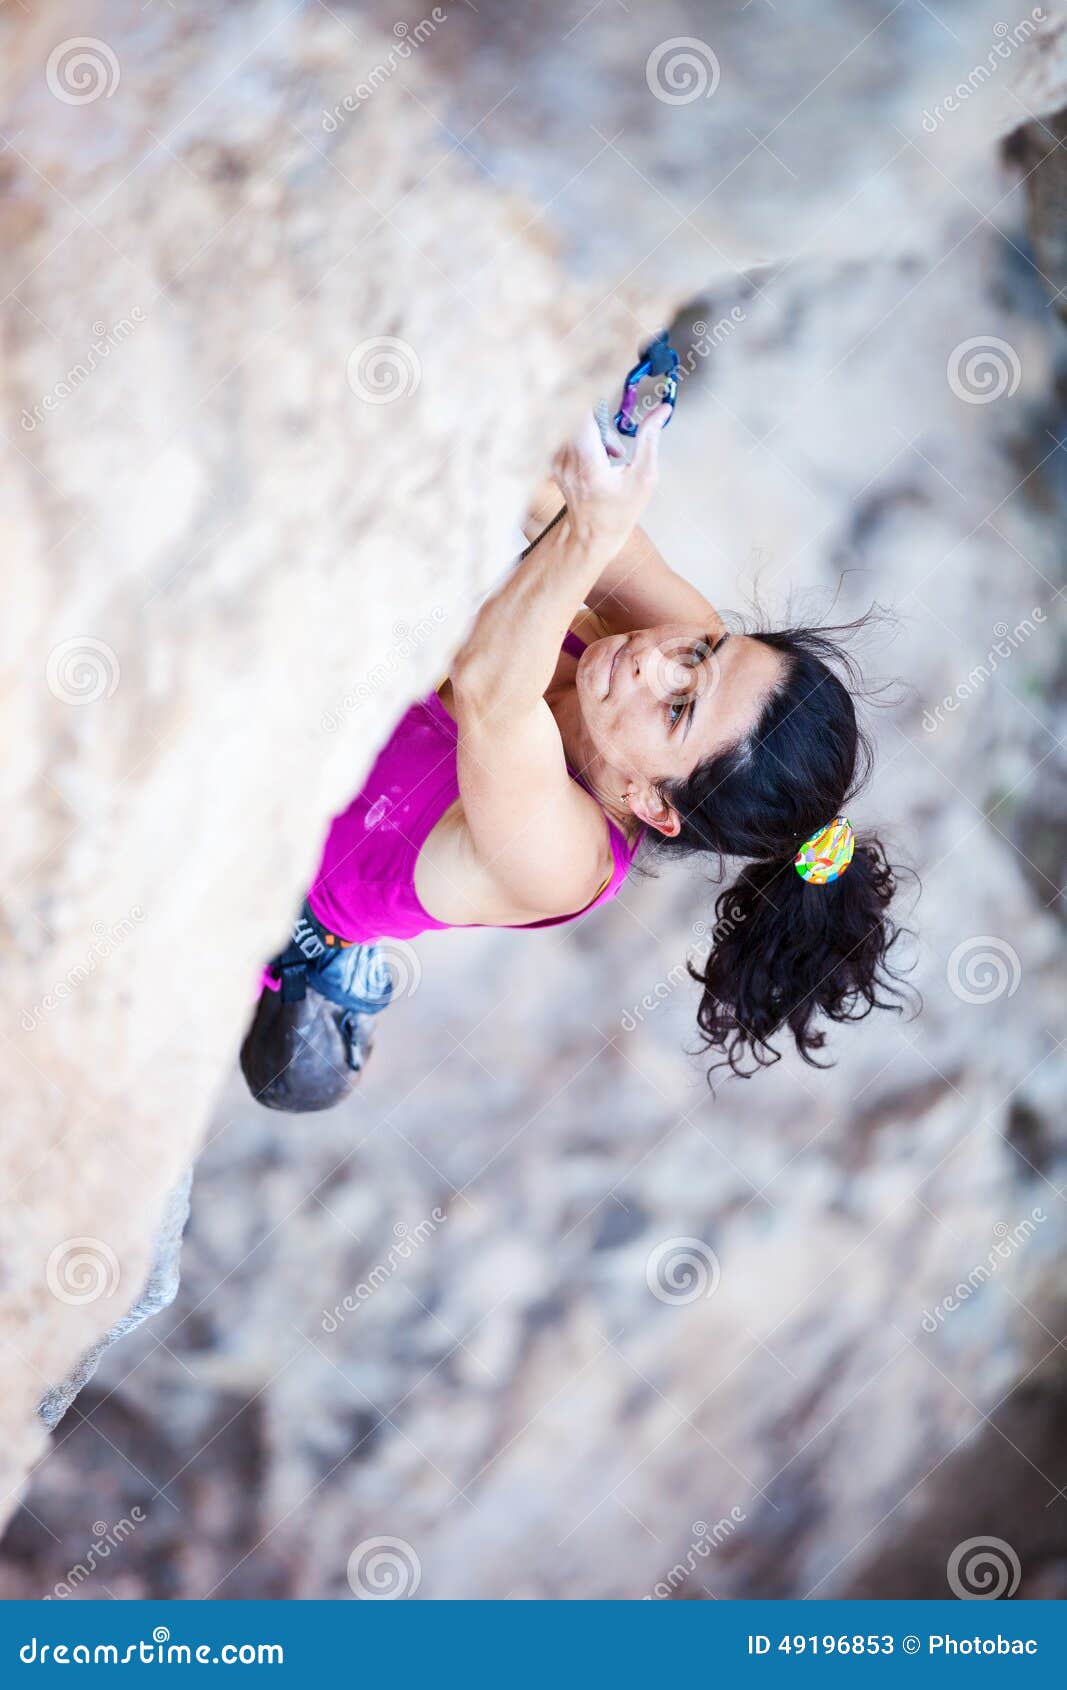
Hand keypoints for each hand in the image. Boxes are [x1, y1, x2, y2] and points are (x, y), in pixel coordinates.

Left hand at [551, 404, 667, 560]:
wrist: (591, 535)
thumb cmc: (619, 511)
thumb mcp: (644, 477)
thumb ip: (650, 438)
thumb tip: (662, 408)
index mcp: (588, 464)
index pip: (581, 414)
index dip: (593, 392)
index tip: (607, 381)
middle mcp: (566, 460)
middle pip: (576, 412)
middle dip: (599, 410)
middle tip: (615, 429)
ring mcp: (556, 459)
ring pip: (572, 421)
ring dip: (594, 425)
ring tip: (610, 452)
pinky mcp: (553, 459)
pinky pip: (567, 432)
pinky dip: (586, 435)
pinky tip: (599, 455)